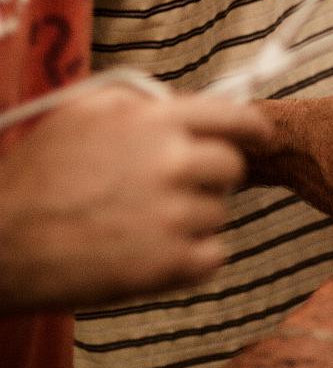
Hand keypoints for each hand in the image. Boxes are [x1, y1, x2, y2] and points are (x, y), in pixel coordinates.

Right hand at [0, 88, 270, 311]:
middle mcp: (172, 163)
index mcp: (155, 122)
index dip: (253, 130)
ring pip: (218, 213)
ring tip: (140, 222)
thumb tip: (179, 105)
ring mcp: (174, 216)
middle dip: (210, 177)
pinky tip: (150, 250)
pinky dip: (190, 258)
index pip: (237, 118)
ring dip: (191, 219)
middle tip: (172, 188)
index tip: (259, 138)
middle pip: (233, 168)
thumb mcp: (84, 112)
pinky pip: (213, 256)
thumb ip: (141, 102)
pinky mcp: (170, 264)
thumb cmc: (37, 176)